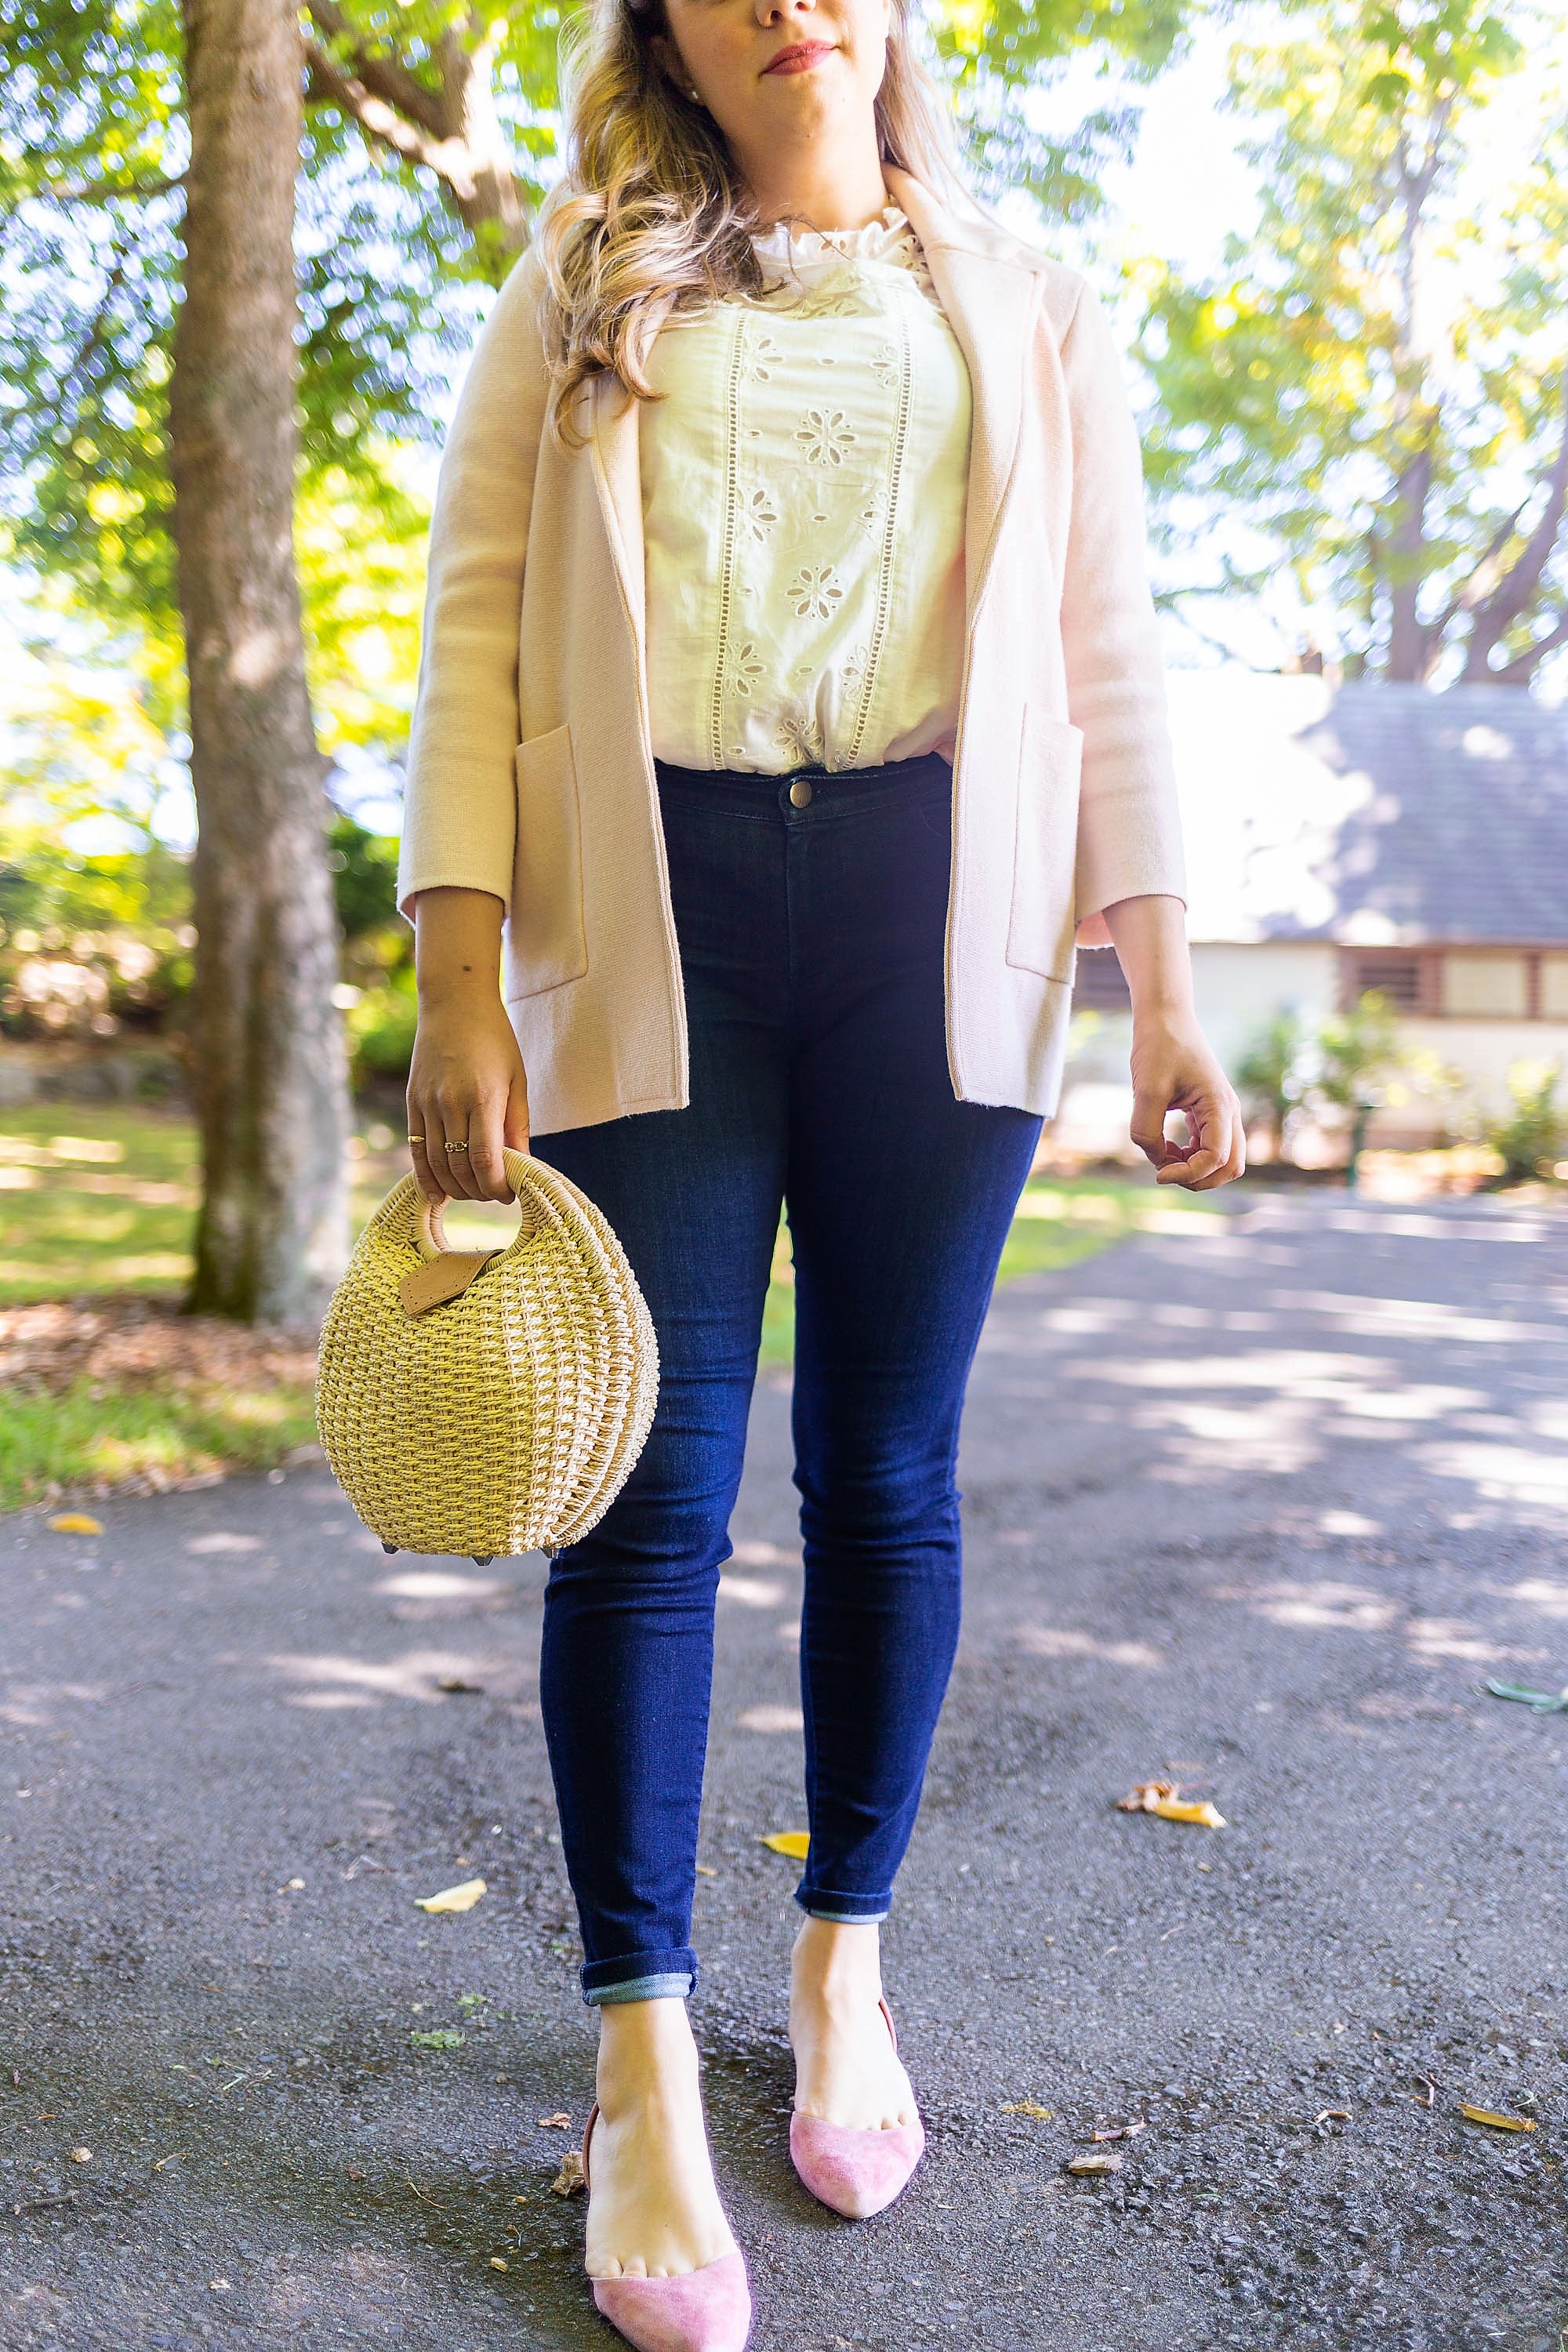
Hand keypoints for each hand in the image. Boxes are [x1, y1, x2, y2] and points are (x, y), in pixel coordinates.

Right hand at [406, 994, 530, 1207]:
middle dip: (479, 1191)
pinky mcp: (412, 1102)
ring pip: (437, 1163)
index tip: (509, 1193)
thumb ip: (517, 1125)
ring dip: (456, 1188)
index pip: (486, 1160)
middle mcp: (450, 1103)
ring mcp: (427, 1103)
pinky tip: (439, 1193)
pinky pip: (417, 1149)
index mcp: (483, 1097)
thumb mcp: (516, 1079)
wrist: (454, 1002)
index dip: (497, 1186)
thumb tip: (521, 1166)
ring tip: (473, 1192)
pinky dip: (426, 1176)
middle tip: (494, 1194)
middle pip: (460, 1168)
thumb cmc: (494, 1039)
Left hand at [1128, 1014, 1245, 1189]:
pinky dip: (1191, 1157)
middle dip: (1199, 1180)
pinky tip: (1166, 1149)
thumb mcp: (1146, 1090)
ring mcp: (1221, 1112)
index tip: (1157, 1174)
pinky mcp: (1209, 1112)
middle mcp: (1228, 1111)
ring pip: (1223, 1160)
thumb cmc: (1158, 1047)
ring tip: (1163, 1159)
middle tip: (1164, 1173)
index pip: (1216, 1158)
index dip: (1188, 1174)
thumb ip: (1147, 1132)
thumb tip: (1157, 1161)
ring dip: (1196, 1170)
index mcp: (1220, 1105)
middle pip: (1231, 1167)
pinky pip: (1210, 1147)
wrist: (1165, 1017)